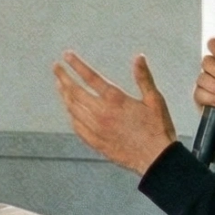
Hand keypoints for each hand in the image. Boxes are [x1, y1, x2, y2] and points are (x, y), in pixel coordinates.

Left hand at [52, 52, 179, 174]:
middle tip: (56, 67)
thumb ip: (143, 78)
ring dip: (64, 94)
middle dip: (63, 77)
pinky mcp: (95, 141)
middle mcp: (102, 113)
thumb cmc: (158, 128)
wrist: (156, 159)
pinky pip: (76, 125)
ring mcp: (96, 128)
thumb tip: (138, 57)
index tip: (67, 55)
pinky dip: (70, 114)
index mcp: (116, 100)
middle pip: (74, 91)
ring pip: (72, 108)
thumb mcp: (155, 100)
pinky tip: (69, 109)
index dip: (77, 65)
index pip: (90, 77)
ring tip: (59, 84)